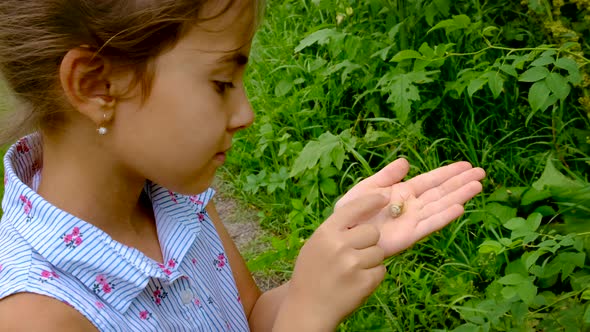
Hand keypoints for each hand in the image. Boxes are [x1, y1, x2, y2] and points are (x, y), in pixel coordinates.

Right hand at [280, 194, 387, 330]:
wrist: (307, 309)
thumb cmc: (311, 274)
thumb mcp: (315, 246)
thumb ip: (335, 231)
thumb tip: (362, 214)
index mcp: (325, 233)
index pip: (353, 208)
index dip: (371, 201)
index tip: (384, 198)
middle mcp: (339, 246)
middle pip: (373, 232)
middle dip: (369, 242)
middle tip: (355, 255)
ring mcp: (352, 265)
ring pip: (379, 252)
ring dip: (371, 261)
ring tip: (352, 272)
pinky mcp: (364, 282)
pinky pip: (381, 271)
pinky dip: (373, 277)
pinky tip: (356, 283)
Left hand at [335, 159, 484, 256]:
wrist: (343, 234)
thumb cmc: (352, 211)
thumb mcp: (368, 187)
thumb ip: (387, 176)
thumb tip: (406, 162)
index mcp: (402, 192)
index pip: (430, 180)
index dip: (448, 173)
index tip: (467, 165)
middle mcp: (413, 205)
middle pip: (441, 191)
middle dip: (461, 182)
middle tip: (481, 172)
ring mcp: (413, 220)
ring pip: (441, 206)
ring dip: (459, 196)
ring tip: (477, 186)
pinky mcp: (410, 235)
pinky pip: (430, 224)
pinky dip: (444, 216)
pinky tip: (460, 207)